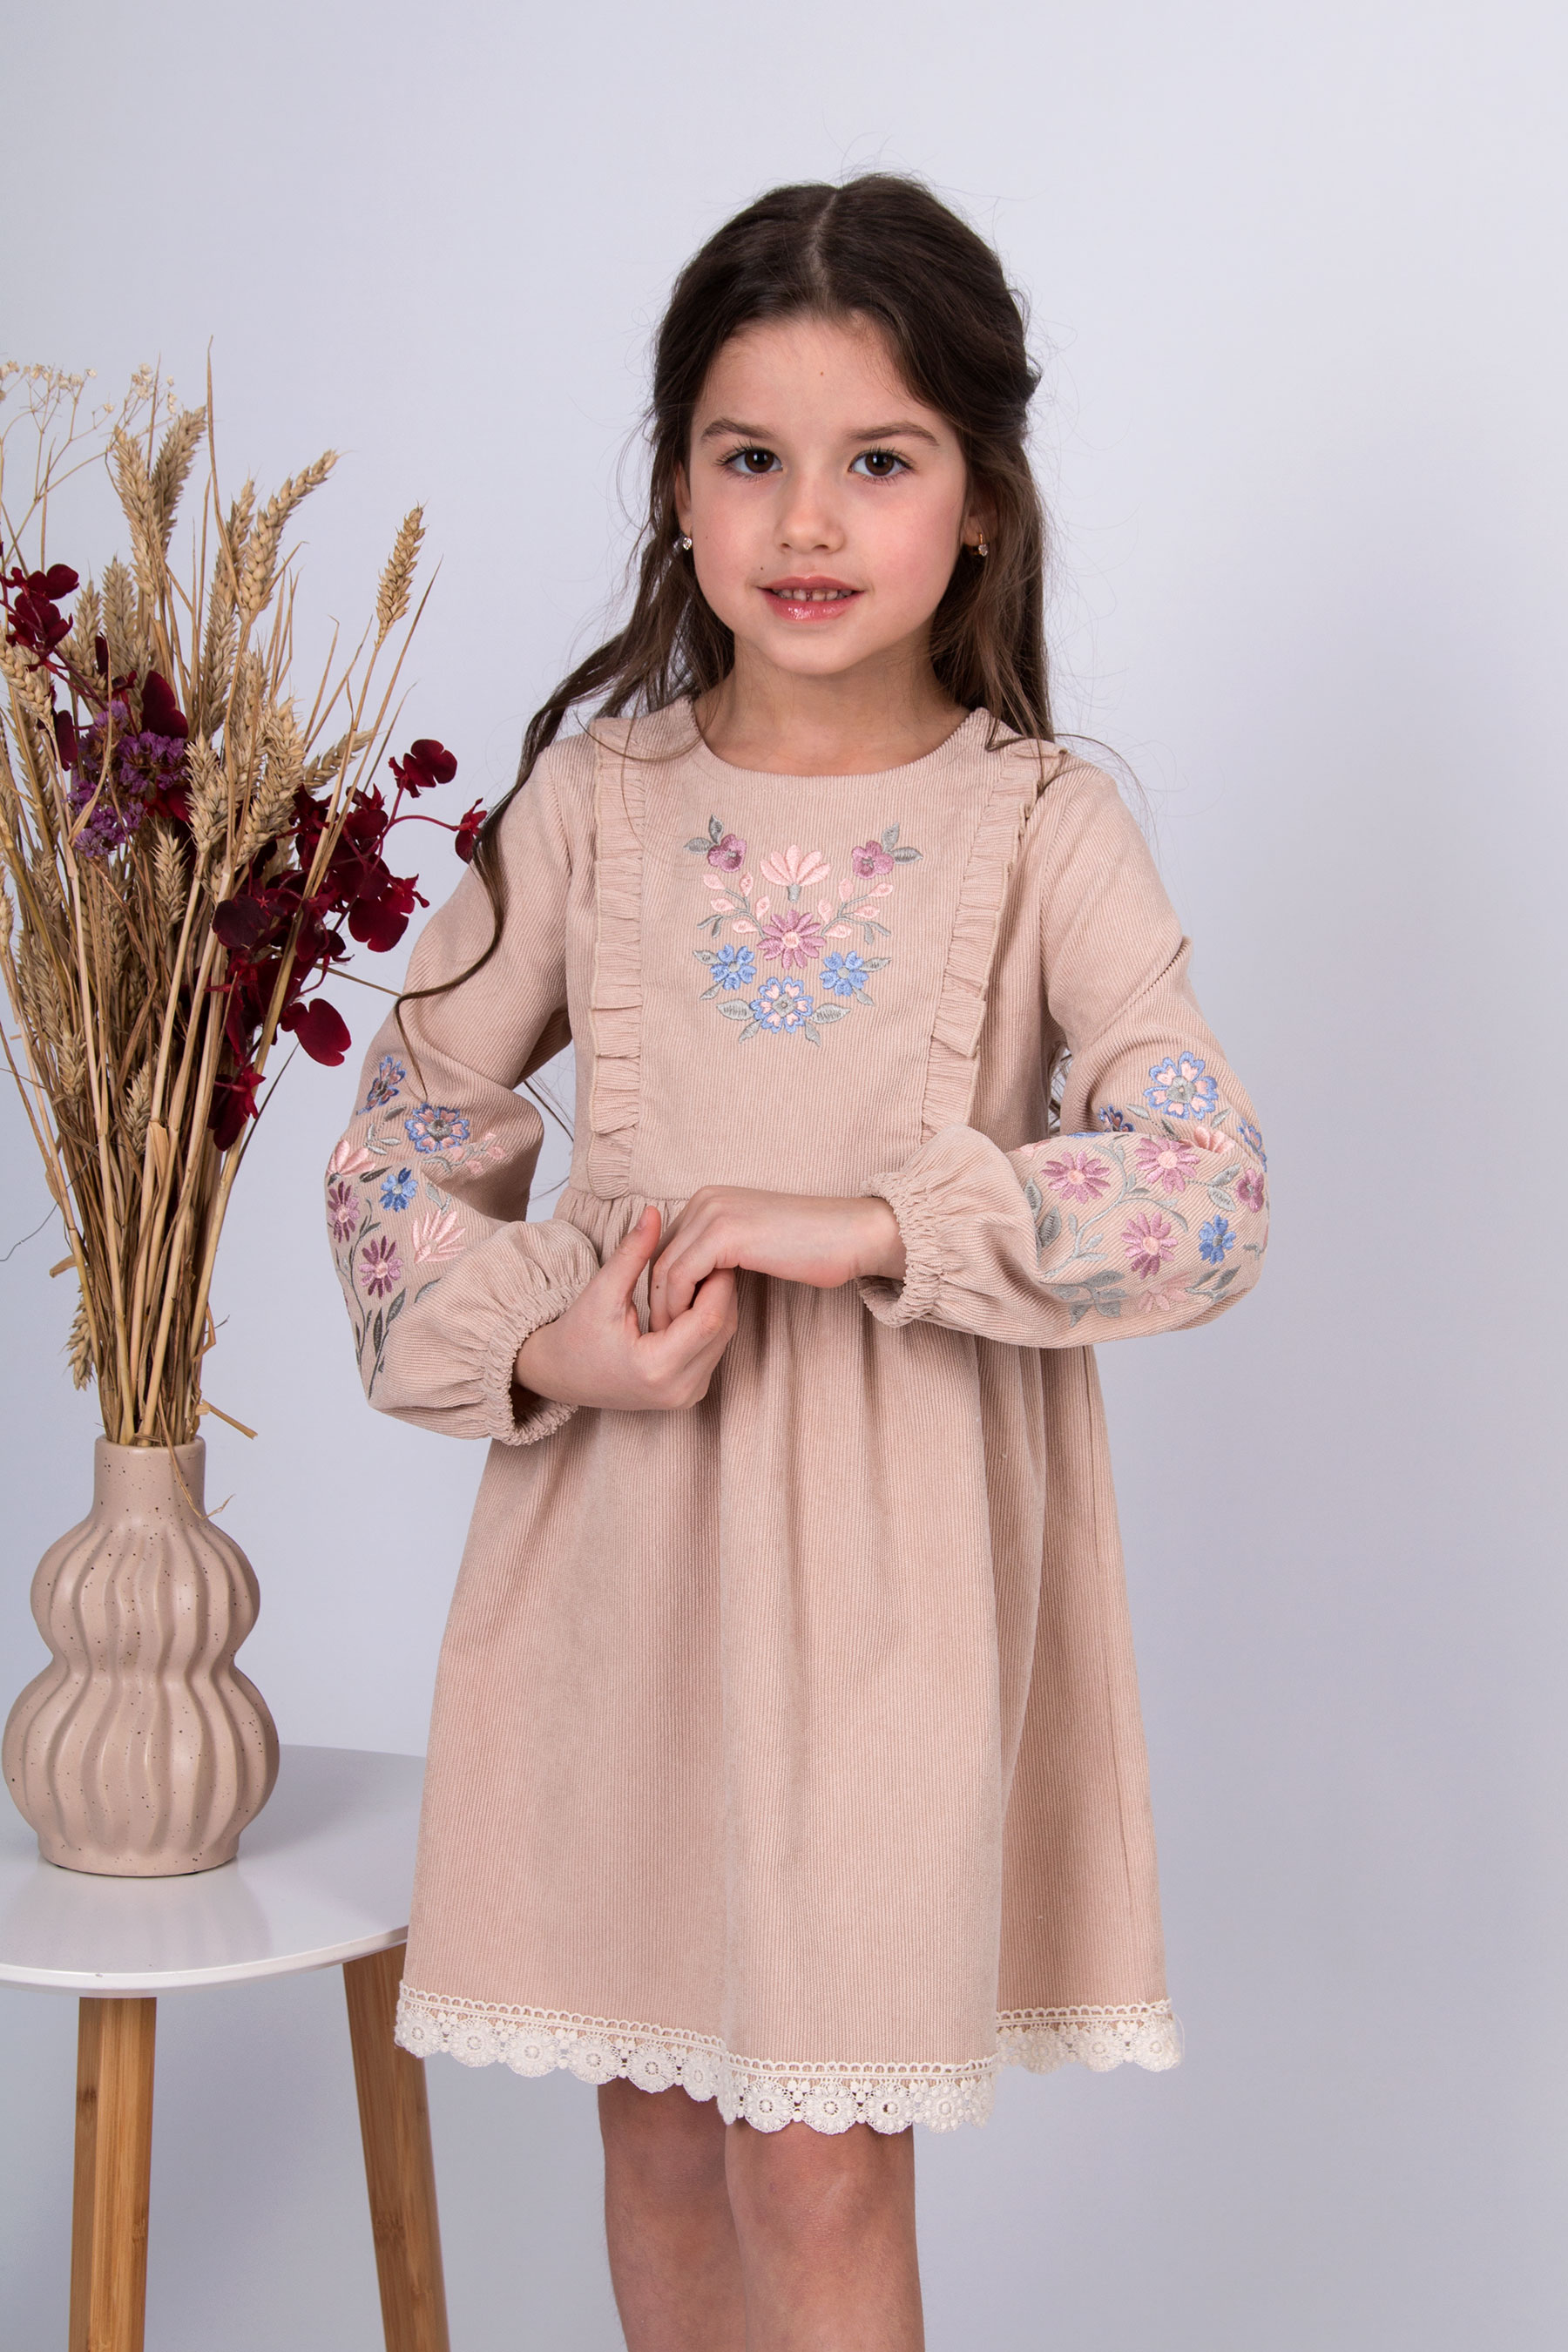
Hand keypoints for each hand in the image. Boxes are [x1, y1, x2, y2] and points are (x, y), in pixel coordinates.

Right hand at [513, 1205, 736, 1413]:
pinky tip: (697, 1296)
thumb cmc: (577, 1334)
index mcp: (656, 1368)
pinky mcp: (690, 1393)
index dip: (718, 1280)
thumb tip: (653, 1211)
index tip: (714, 1249)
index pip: (710, 1318)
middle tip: (716, 1254)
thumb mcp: (602, 1290)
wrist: (562, 1376)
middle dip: (722, 1289)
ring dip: (719, 1303)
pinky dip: (711, 1321)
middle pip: (723, 1328)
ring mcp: (686, 1396)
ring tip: (705, 1271)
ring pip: (723, 1339)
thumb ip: (632, 1252)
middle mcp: (678, 1390)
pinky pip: (713, 1349)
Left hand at [648, 1186, 905, 1331]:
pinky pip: (681, 1278)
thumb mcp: (756, 1243)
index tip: (670, 1321)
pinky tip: (692, 1329)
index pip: (666, 1246)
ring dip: (665, 1309)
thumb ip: (725, 1252)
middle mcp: (704, 1200)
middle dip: (657, 1299)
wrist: (850, 1235)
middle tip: (665, 1335)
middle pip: (659, 1256)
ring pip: (664, 1270)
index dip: (662, 1287)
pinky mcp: (722, 1235)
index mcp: (709, 1199)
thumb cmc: (813, 1245)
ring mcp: (712, 1214)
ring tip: (675, 1338)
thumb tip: (702, 1282)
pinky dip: (679, 1307)